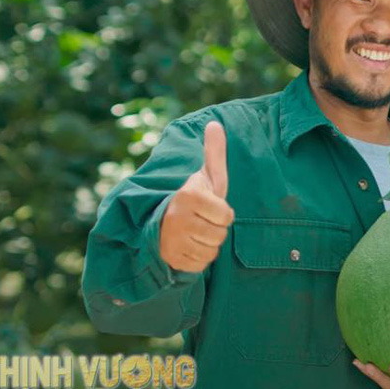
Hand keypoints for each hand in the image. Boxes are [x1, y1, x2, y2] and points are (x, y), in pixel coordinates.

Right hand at [160, 121, 234, 271]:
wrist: (162, 222)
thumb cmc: (193, 198)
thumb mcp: (205, 175)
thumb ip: (214, 152)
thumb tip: (215, 124)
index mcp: (189, 196)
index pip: (227, 215)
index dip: (223, 213)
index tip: (210, 207)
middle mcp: (178, 218)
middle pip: (220, 234)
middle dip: (216, 229)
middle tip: (202, 221)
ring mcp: (172, 241)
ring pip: (212, 251)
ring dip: (208, 243)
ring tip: (195, 232)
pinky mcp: (171, 259)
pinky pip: (201, 264)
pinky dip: (199, 257)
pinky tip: (189, 245)